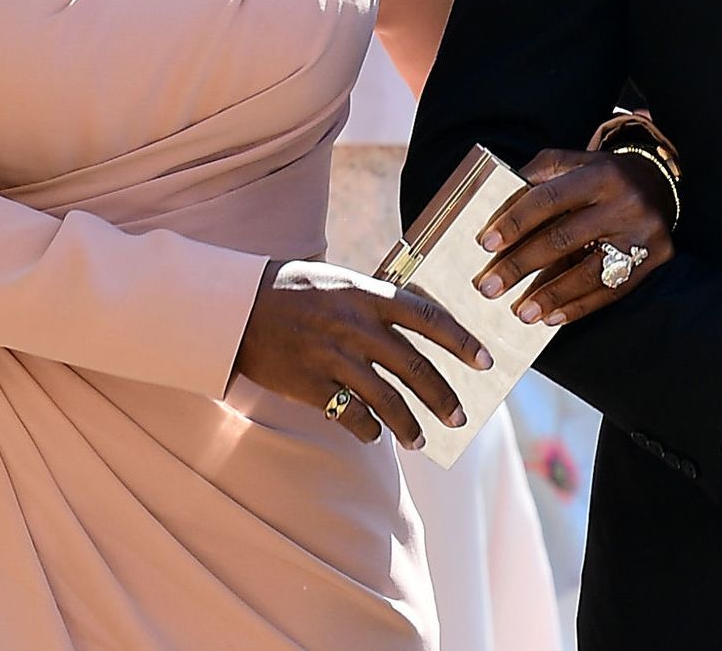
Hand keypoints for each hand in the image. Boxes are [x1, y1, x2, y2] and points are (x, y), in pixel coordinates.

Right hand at [233, 260, 491, 449]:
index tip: (486, 362)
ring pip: (388, 400)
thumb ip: (377, 300)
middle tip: (460, 418)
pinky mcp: (310, 384)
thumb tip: (419, 316)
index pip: (428, 318)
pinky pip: (350, 415)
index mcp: (368, 295)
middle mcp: (356, 326)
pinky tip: (374, 435)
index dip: (462, 341)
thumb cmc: (293, 289)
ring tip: (421, 440)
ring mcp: (333, 357)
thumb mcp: (341, 282)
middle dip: (444, 398)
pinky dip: (367, 430)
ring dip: (410, 425)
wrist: (236, 306)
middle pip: (415, 369)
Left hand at [471, 149, 674, 327]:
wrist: (659, 182)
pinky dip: (578, 306)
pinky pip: (610, 291)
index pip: (548, 199)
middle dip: (520, 265)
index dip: (515, 222)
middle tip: (489, 286)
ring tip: (521, 312)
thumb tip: (495, 215)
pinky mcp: (654, 258)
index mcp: (599, 173)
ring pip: (588, 272)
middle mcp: (624, 203)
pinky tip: (552, 317)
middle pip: (563, 239)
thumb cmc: (602, 176)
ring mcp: (642, 234)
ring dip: (550, 296)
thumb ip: (534, 179)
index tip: (486, 245)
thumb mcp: (570, 163)